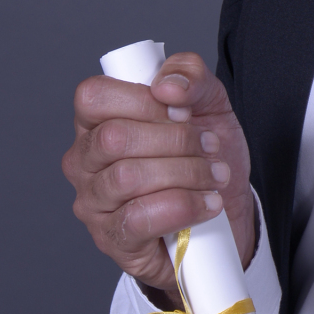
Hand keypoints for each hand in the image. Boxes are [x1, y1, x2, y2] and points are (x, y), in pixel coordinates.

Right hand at [62, 52, 255, 300]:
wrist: (229, 206)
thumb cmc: (207, 152)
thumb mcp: (209, 102)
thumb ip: (190, 75)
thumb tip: (166, 83)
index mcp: (98, 121)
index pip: (94, 97)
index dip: (143, 100)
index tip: (183, 111)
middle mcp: (84, 161)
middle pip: (114, 138)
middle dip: (176, 140)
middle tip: (210, 147)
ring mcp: (93, 203)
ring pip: (127, 177)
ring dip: (186, 173)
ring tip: (214, 176)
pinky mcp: (113, 239)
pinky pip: (139, 218)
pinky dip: (184, 206)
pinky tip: (207, 204)